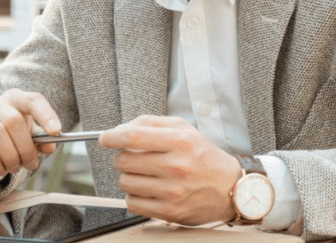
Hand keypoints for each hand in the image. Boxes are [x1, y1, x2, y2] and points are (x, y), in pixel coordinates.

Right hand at [0, 89, 60, 186]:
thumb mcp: (28, 137)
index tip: (56, 132)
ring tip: (15, 167)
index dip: (45, 114)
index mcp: (14, 99)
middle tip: (31, 163)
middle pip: (13, 120)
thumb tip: (50, 147)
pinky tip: (1, 169)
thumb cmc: (9, 140)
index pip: (32, 99)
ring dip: (12, 157)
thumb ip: (41, 141)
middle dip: (26, 147)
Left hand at [99, 115, 240, 225]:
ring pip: (125, 182)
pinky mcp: (170, 211)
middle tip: (134, 158)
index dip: (111, 137)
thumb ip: (151, 123)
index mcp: (179, 142)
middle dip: (122, 157)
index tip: (105, 138)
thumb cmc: (203, 156)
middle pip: (124, 160)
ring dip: (129, 177)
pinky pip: (132, 203)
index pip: (133, 136)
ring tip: (145, 175)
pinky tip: (148, 189)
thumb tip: (121, 128)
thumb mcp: (184, 129)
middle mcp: (176, 166)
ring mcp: (173, 191)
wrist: (230, 187)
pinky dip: (135, 196)